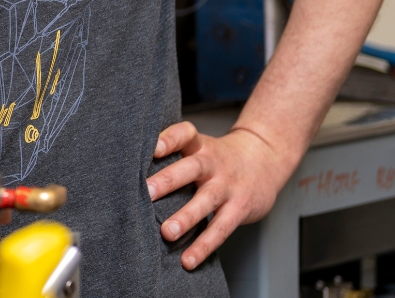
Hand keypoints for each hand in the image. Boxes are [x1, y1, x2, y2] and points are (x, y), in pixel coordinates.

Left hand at [148, 121, 293, 270]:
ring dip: (185, 217)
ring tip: (167, 233)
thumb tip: (129, 173)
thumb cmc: (219, 157)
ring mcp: (226, 186)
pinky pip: (220, 228)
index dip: (169, 139)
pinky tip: (188, 260)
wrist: (265, 160)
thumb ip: (174, 155)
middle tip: (146, 192)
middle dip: (168, 180)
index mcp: (199, 145)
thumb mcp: (200, 147)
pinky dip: (204, 246)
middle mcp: (212, 163)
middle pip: (191, 168)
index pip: (184, 134)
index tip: (153, 147)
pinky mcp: (238, 208)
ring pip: (205, 201)